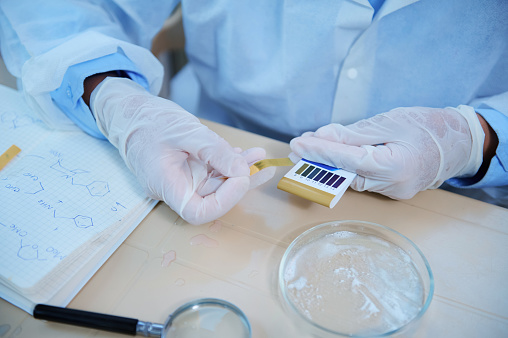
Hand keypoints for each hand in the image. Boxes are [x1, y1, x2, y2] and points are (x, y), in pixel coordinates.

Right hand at [91, 77, 272, 223]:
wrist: (129, 113)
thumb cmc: (149, 121)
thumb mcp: (186, 132)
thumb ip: (215, 151)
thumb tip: (243, 170)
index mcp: (165, 184)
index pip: (199, 212)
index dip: (225, 201)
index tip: (240, 178)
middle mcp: (175, 188)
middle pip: (212, 197)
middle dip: (238, 181)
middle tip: (259, 161)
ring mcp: (181, 180)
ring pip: (215, 182)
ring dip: (238, 169)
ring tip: (258, 154)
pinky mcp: (187, 170)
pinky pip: (211, 171)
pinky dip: (228, 162)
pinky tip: (244, 152)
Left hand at [289, 106, 483, 198]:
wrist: (459, 143)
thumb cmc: (427, 126)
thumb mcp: (388, 121)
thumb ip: (353, 133)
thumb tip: (322, 137)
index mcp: (395, 166)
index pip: (347, 160)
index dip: (320, 151)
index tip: (298, 143)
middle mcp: (393, 185)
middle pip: (345, 174)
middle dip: (319, 159)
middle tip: (297, 147)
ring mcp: (393, 192)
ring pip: (352, 178)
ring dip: (330, 163)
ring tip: (312, 146)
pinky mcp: (392, 191)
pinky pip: (363, 179)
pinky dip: (347, 167)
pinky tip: (335, 154)